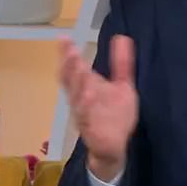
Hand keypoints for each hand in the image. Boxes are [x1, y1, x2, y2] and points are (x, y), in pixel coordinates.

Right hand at [58, 35, 137, 181]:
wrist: (113, 147)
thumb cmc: (115, 116)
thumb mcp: (122, 86)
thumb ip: (121, 63)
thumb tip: (121, 37)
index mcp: (86, 87)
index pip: (73, 68)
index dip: (67, 54)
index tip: (64, 38)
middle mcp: (81, 99)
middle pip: (71, 80)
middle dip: (70, 66)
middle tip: (70, 50)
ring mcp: (85, 114)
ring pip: (77, 97)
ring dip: (78, 83)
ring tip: (79, 67)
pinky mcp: (91, 129)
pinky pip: (87, 117)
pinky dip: (86, 106)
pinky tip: (89, 95)